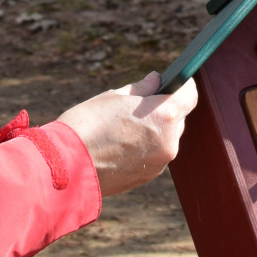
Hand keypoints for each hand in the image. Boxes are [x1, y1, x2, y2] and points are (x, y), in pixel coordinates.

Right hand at [56, 72, 197, 196]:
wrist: (66, 165)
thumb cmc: (88, 124)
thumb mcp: (115, 97)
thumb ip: (142, 88)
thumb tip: (156, 80)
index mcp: (164, 115)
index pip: (189, 95)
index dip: (183, 85)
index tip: (174, 80)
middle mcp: (169, 141)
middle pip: (178, 118)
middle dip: (165, 109)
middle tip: (143, 102)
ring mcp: (160, 162)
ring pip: (166, 138)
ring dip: (155, 129)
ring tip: (127, 124)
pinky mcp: (148, 176)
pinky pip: (155, 154)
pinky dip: (146, 146)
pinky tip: (123, 142)